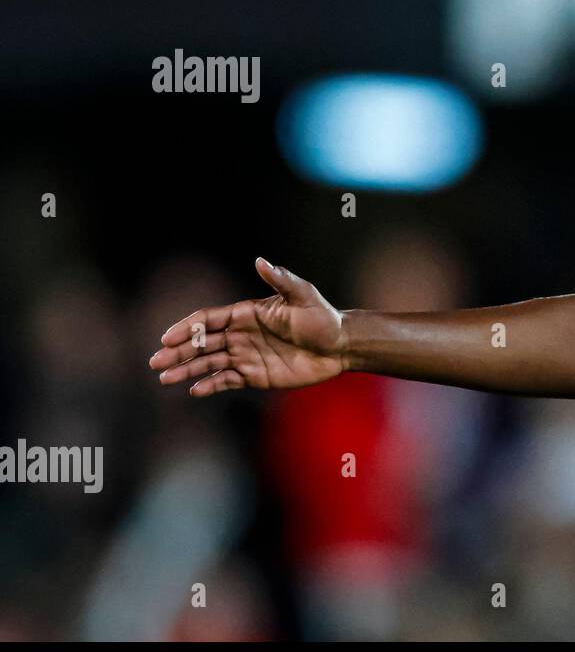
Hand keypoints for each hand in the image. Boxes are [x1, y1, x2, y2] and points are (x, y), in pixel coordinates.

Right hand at [149, 257, 346, 395]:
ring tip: (165, 379)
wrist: (340, 346)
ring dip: (187, 370)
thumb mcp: (303, 296)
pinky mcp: (255, 375)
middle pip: (202, 343)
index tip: (166, 338)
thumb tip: (260, 260)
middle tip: (156, 362)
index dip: (186, 328)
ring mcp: (246, 355)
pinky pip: (227, 381)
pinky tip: (195, 391)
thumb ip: (281, 280)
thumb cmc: (322, 318)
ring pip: (209, 363)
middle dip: (178, 351)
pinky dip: (210, 385)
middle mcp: (241, 334)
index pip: (208, 319)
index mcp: (246, 313)